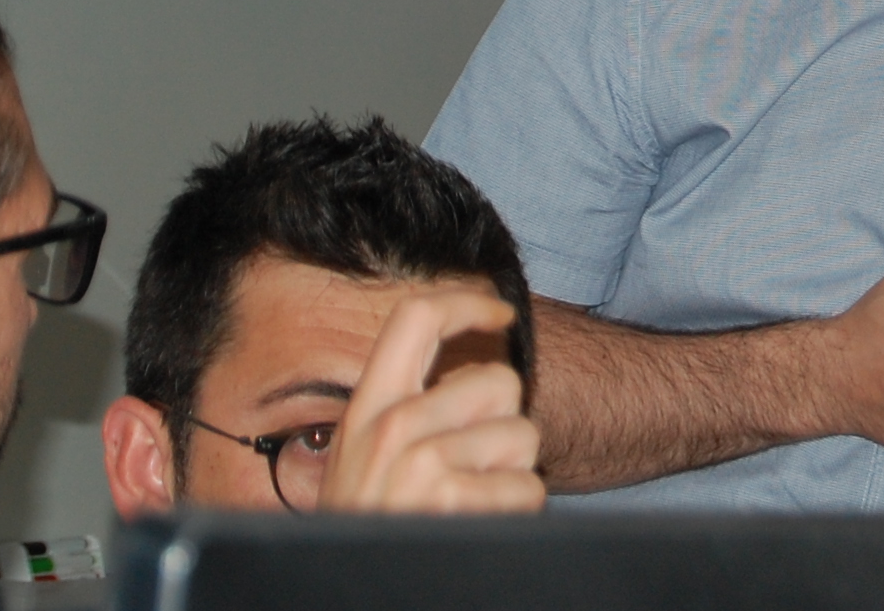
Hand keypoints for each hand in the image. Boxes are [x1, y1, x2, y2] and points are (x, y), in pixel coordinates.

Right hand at [316, 288, 545, 513]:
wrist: (355, 596)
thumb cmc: (375, 530)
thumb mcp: (366, 465)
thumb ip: (409, 412)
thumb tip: (481, 369)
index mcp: (366, 411)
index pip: (415, 319)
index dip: (468, 302)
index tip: (501, 312)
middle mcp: (389, 429)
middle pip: (497, 382)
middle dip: (505, 422)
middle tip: (472, 468)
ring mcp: (420, 466)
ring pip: (522, 435)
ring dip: (513, 474)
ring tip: (471, 505)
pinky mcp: (453, 502)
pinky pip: (527, 488)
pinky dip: (518, 513)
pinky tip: (480, 529)